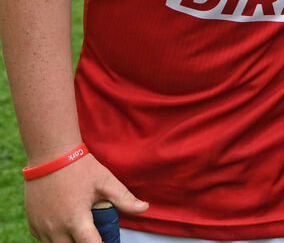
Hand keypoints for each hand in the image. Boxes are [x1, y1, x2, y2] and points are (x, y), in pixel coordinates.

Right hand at [25, 153, 147, 241]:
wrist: (50, 155)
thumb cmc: (80, 168)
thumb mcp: (105, 182)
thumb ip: (124, 199)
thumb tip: (145, 208)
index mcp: (75, 219)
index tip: (108, 241)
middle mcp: (55, 228)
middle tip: (96, 234)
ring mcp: (41, 227)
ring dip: (70, 241)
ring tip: (82, 230)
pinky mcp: (32, 223)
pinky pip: (44, 240)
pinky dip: (55, 238)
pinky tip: (66, 227)